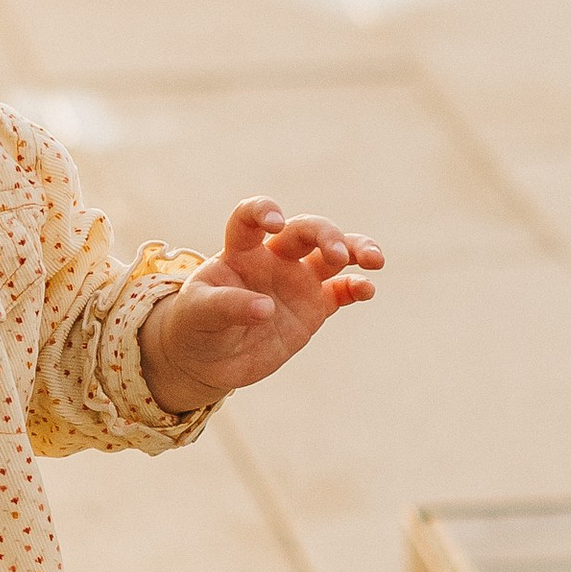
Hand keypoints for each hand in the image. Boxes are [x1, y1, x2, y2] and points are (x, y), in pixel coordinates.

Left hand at [139, 202, 382, 415]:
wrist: (208, 360)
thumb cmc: (196, 326)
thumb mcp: (199, 315)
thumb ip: (227, 306)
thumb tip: (267, 308)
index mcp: (240, 251)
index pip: (251, 216)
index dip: (265, 210)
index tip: (276, 223)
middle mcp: (273, 258)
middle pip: (305, 230)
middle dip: (326, 235)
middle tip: (338, 256)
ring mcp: (297, 280)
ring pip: (333, 254)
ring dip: (355, 249)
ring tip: (375, 260)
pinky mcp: (313, 307)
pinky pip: (342, 291)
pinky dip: (357, 287)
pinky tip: (367, 290)